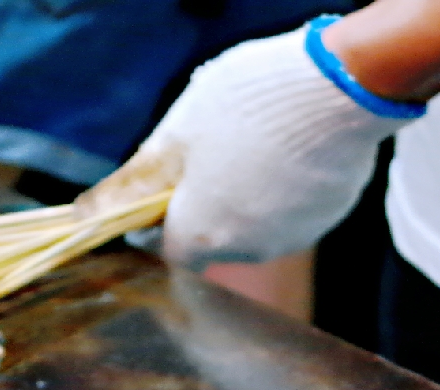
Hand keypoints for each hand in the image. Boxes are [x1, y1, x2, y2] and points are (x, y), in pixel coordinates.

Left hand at [104, 25, 412, 268]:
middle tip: (212, 154)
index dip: (160, 221)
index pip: (168, 248)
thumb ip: (143, 174)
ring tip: (255, 145)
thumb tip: (100, 206)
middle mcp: (246, 250)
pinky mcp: (327, 218)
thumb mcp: (180, 128)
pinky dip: (285, 190)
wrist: (339, 89)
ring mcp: (292, 237)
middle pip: (213, 238)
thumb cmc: (248, 103)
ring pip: (255, 224)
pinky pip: (293, 211)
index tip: (165, 191)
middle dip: (206, 204)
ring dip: (247, 197)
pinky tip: (289, 149)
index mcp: (201, 233)